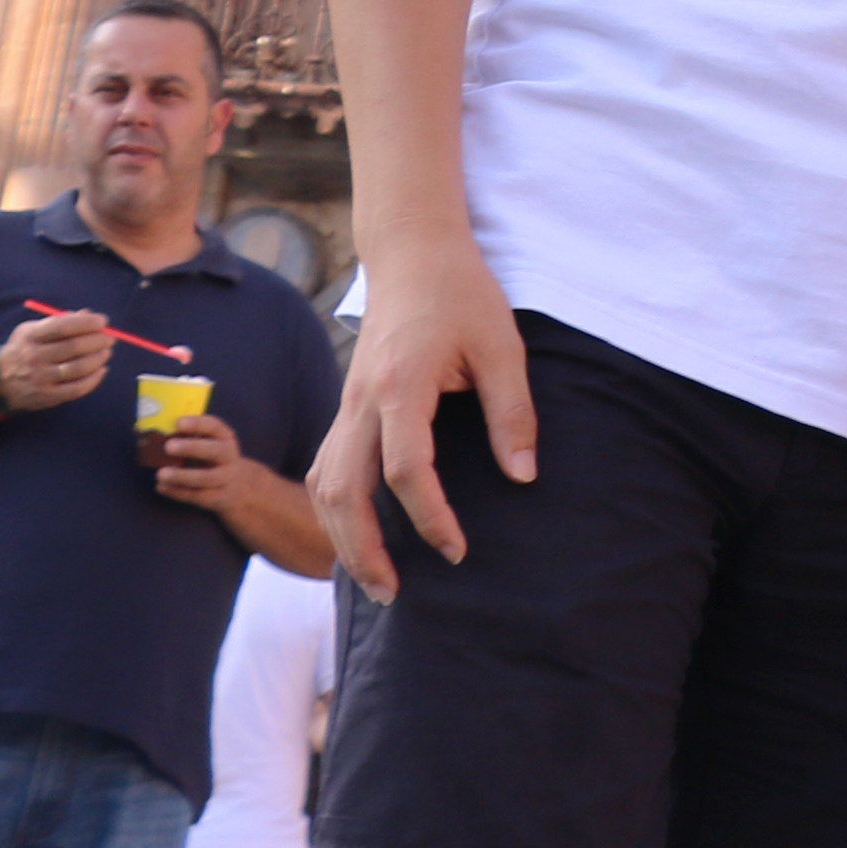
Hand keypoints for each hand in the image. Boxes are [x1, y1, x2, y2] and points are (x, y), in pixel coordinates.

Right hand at [0, 311, 115, 415]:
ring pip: (77, 369)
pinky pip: (76, 389)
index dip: (87, 323)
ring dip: (98, 359)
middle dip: (97, 341)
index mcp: (31, 337)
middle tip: (110, 338)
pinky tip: (102, 370)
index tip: (103, 321)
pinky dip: (93, 380)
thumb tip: (88, 314)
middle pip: (73, 348)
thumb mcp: (31, 331)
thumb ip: (59, 321)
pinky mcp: (47, 397)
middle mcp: (34, 357)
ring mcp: (40, 379)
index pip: (63, 327)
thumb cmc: (22, 350)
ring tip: (107, 352)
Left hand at [146, 415, 254, 513]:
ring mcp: (226, 479)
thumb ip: (187, 439)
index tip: (178, 423)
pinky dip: (177, 492)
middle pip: (215, 451)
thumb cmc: (212, 460)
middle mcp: (229, 457)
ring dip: (182, 476)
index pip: (215, 427)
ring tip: (160, 474)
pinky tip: (161, 487)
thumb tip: (148, 432)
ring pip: (206, 478)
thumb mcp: (209, 445)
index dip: (197, 424)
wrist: (239, 488)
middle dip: (192, 448)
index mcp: (225, 438)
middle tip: (168, 446)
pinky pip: (197, 496)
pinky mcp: (218, 498)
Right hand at [313, 240, 535, 600]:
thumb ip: (514, 412)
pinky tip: (356, 536)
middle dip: (363, 549)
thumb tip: (522, 477)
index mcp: (400, 386)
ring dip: (342, 537)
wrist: (413, 253)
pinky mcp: (345, 406)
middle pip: (343, 490)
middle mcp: (360, 400)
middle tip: (394, 594)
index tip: (458, 550)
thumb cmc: (462, 294)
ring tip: (374, 580)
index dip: (431, 517)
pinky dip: (335, 509)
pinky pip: (324, 467)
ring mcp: (345, 403)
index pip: (406, 469)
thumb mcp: (503, 345)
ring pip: (323, 484)